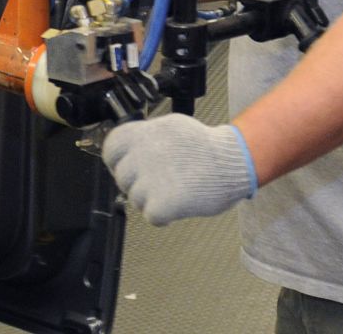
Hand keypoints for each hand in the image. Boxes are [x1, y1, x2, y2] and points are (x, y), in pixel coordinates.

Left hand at [100, 114, 257, 225]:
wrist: (232, 162)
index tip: (131, 167)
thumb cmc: (205, 148)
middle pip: (122, 178)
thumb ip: (146, 138)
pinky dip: (162, 216)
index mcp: (142, 134)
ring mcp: (150, 180)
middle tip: (159, 182)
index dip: (119, 162)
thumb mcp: (170, 127)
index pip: (111, 150)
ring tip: (173, 190)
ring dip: (151, 200)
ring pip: (135, 199)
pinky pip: (150, 215)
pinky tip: (175, 206)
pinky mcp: (162, 203)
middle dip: (137, 184)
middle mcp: (142, 155)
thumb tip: (129, 149)